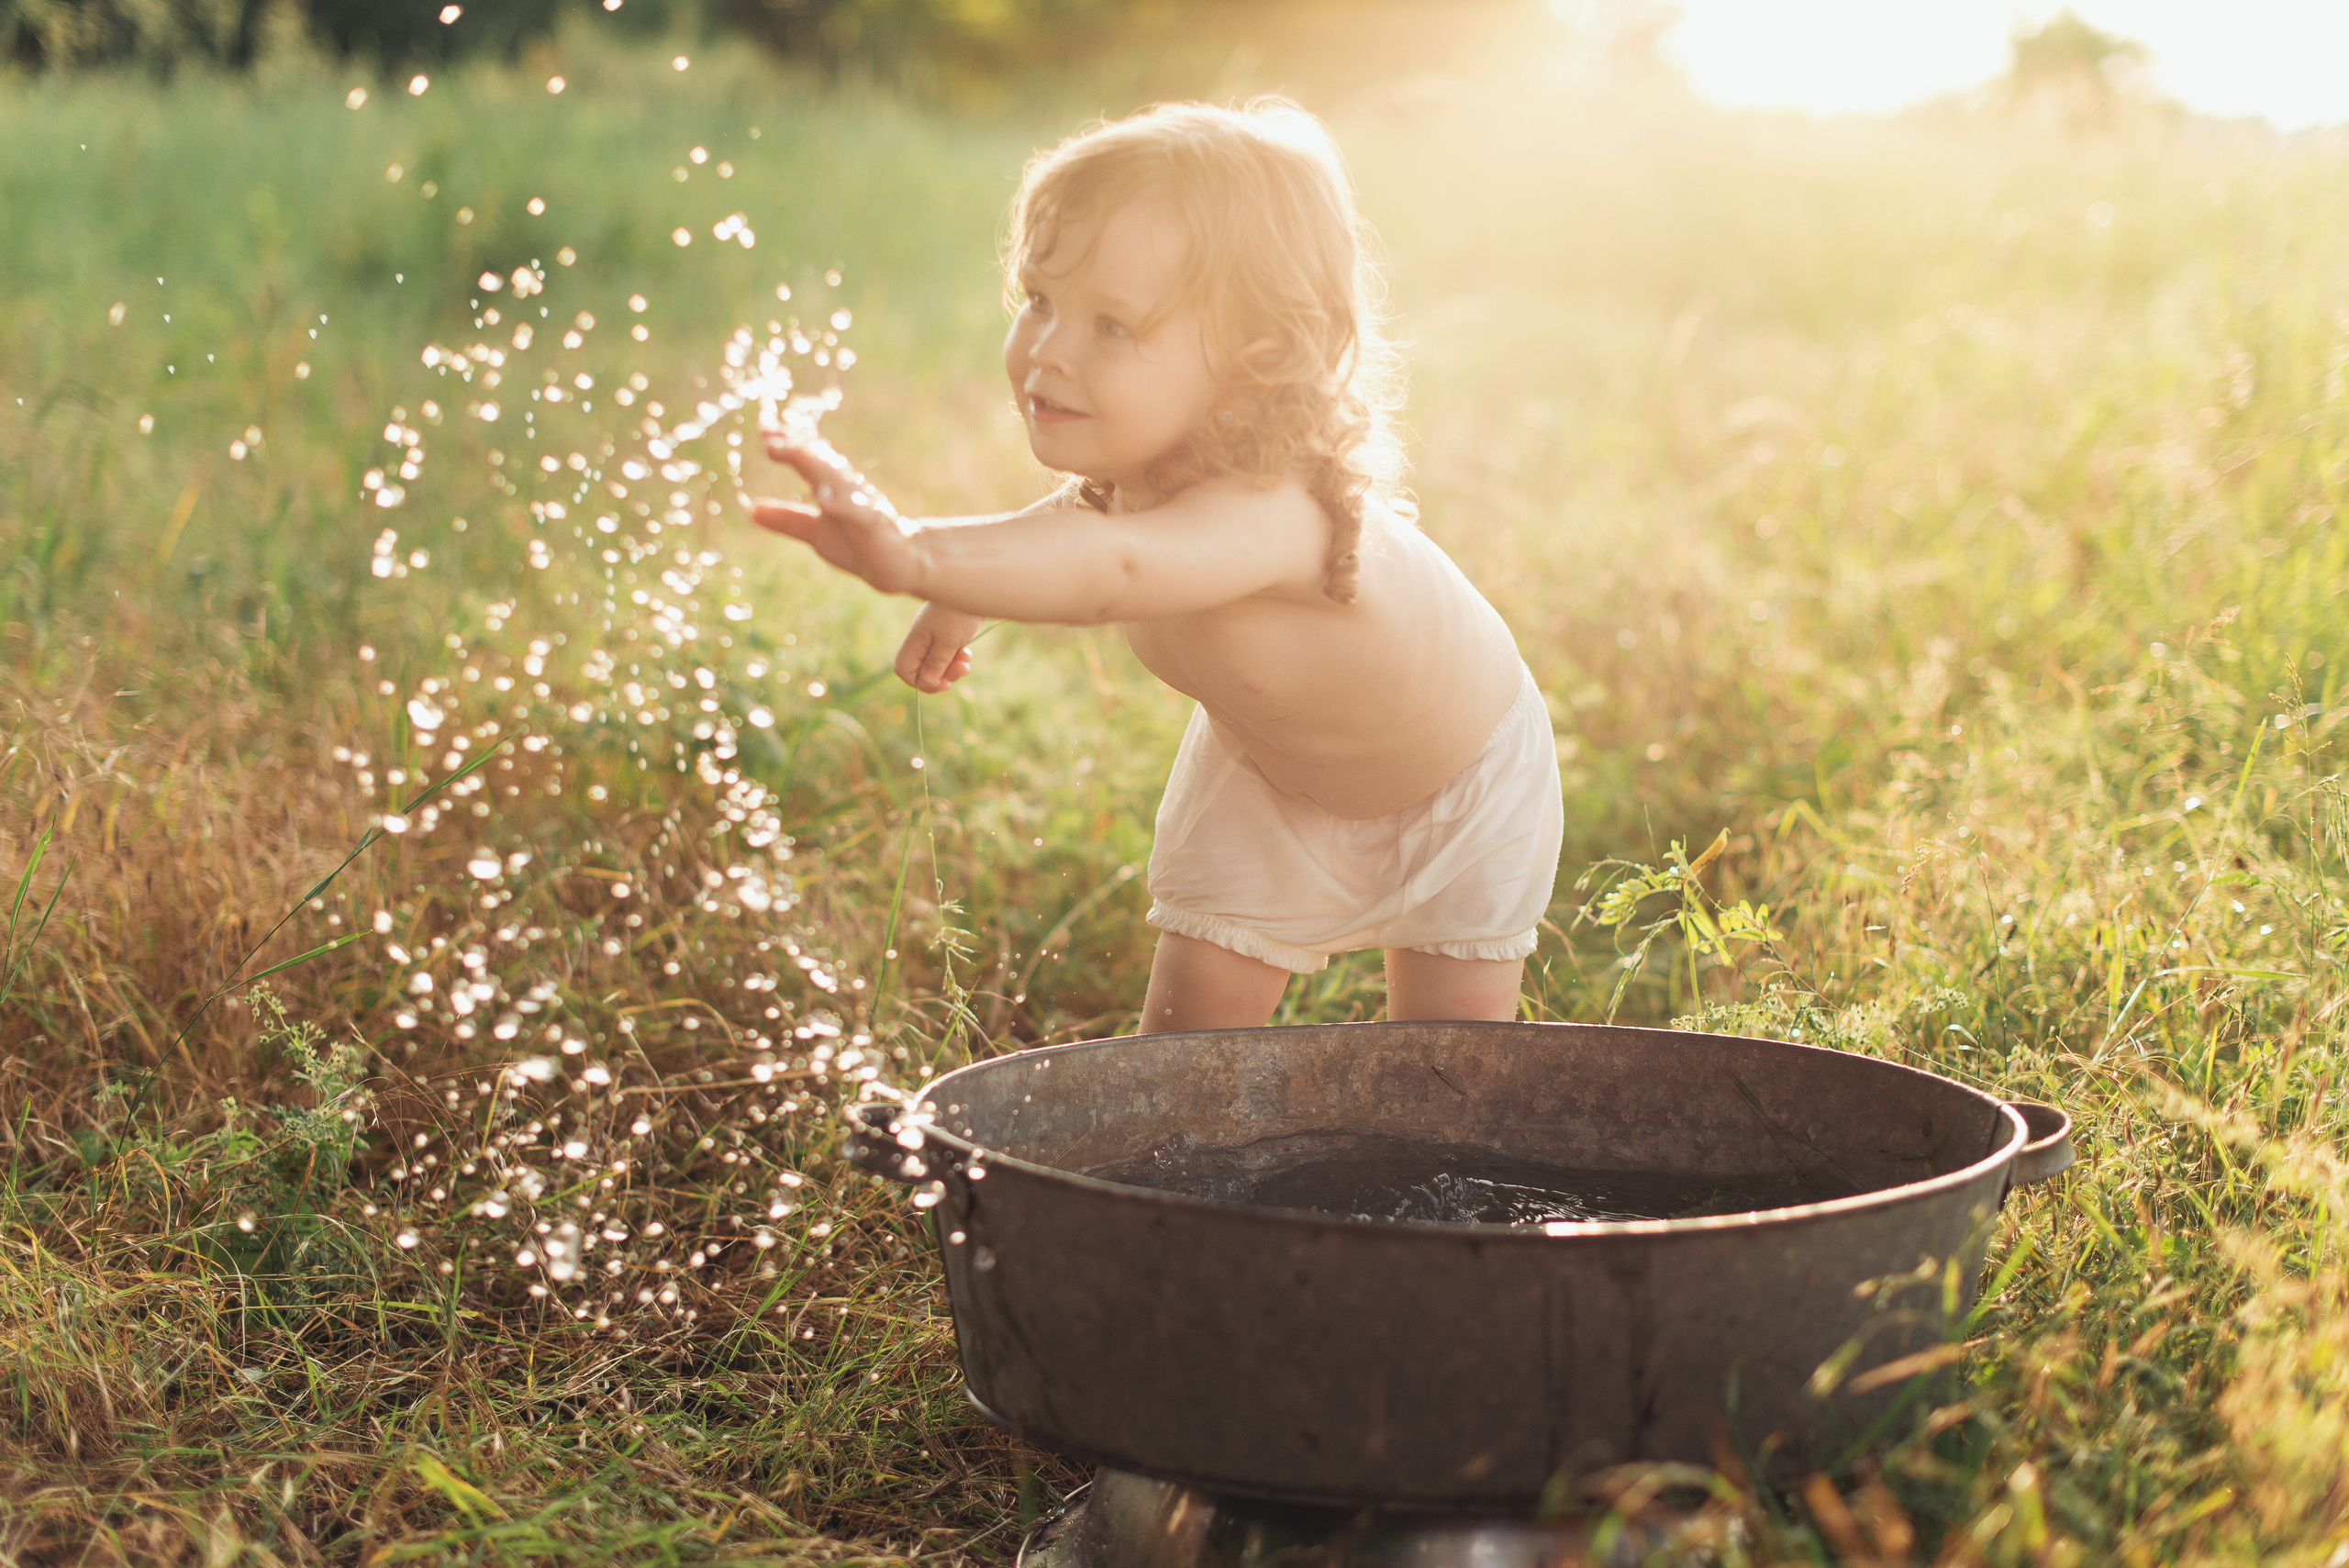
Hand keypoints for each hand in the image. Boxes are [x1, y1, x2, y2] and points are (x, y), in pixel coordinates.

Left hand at [746, 434, 923, 594]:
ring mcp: (864, 506)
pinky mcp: (877, 527)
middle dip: (796, 448)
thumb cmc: (859, 546)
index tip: (763, 429)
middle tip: (770, 436)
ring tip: (789, 453)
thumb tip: (751, 509)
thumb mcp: (816, 533)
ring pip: (838, 481)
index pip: (808, 460)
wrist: (903, 567)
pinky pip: (861, 514)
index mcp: (832, 487)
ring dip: (815, 466)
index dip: (787, 444)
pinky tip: (826, 502)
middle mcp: (848, 489)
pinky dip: (844, 507)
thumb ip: (787, 520)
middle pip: (819, 463)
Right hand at [896, 602, 982, 692]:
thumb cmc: (958, 613)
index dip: (920, 682)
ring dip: (952, 668)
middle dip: (943, 676)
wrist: (973, 587)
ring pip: (937, 664)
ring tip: (966, 661)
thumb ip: (936, 662)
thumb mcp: (949, 641)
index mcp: (915, 641)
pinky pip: (947, 655)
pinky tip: (967, 653)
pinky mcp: (945, 634)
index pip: (904, 670)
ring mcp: (933, 636)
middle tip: (961, 671)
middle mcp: (921, 640)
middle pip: (923, 670)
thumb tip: (926, 681)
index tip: (942, 682)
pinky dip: (957, 658)